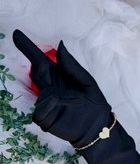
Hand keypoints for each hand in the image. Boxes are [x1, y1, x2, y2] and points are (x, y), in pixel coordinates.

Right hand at [13, 29, 111, 147]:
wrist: (98, 128)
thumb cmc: (95, 105)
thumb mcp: (87, 82)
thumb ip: (72, 66)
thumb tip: (60, 44)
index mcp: (60, 77)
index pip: (40, 60)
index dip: (28, 48)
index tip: (17, 34)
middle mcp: (49, 88)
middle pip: (37, 71)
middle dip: (32, 58)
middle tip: (22, 42)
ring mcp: (45, 103)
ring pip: (43, 92)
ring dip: (59, 95)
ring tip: (77, 102)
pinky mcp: (44, 118)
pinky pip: (41, 108)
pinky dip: (52, 106)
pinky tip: (65, 108)